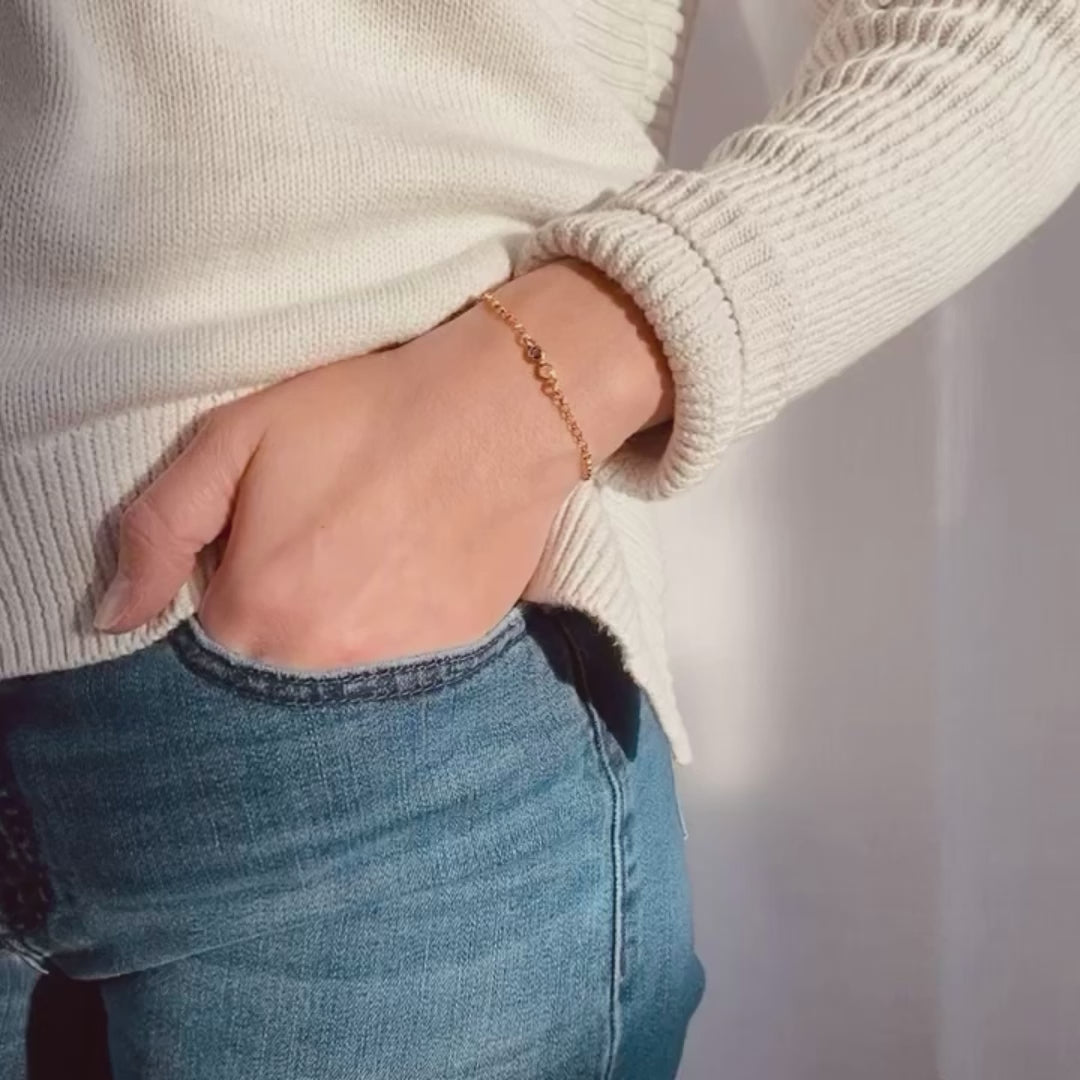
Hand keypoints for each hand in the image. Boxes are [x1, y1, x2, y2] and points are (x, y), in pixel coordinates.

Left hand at [91, 258, 672, 666]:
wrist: (497, 412)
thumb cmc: (363, 415)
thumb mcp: (235, 439)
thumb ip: (159, 528)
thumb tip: (114, 615)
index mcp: (257, 610)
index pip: (206, 632)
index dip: (227, 578)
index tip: (262, 532)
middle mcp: (323, 658)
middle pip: (272, 652)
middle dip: (282, 600)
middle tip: (325, 528)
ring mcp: (395, 660)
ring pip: (339, 654)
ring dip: (342, 611)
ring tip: (374, 539)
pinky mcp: (453, 648)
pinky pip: (402, 648)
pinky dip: (399, 612)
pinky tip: (416, 554)